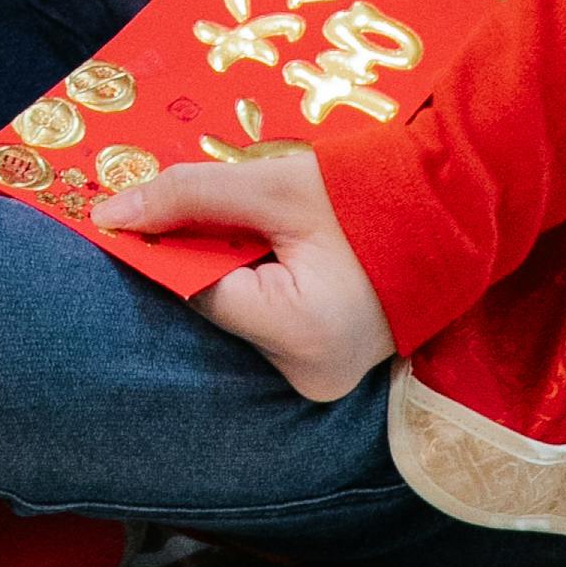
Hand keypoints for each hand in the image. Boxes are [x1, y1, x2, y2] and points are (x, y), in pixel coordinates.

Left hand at [109, 148, 392, 404]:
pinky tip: (282, 250)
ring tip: (266, 225)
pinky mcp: (329, 370)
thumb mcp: (272, 185)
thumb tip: (111, 214)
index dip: (175, 244)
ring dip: (238, 268)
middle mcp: (306, 376)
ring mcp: (321, 381)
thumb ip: (189, 196)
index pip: (199, 288)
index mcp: (296, 335)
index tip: (155, 207)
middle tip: (229, 207)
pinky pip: (271, 325)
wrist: (455, 210)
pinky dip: (264, 285)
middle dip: (210, 253)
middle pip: (220, 306)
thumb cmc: (368, 193)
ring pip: (243, 316)